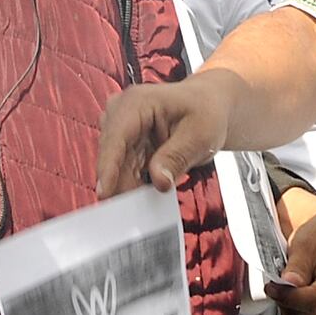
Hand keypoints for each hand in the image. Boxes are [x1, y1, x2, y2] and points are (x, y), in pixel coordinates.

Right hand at [96, 77, 236, 197]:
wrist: (210, 107)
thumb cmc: (205, 111)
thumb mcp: (199, 135)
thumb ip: (177, 157)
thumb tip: (158, 180)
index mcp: (137, 102)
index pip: (116, 136)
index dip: (108, 166)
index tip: (105, 192)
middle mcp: (122, 113)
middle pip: (112, 155)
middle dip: (120, 183)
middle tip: (136, 212)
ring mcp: (122, 129)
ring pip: (116, 167)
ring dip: (129, 186)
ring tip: (146, 204)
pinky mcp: (126, 144)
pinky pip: (123, 170)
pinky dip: (134, 183)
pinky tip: (147, 192)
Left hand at [271, 195, 315, 314]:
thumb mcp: (306, 242)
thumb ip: (298, 265)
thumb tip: (290, 283)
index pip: (314, 303)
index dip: (288, 297)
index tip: (271, 286)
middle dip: (285, 300)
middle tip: (280, 280)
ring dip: (286, 307)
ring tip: (289, 285)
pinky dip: (290, 312)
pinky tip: (293, 295)